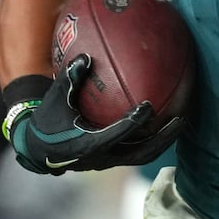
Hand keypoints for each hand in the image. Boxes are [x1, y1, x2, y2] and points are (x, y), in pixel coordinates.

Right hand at [4, 55, 167, 174]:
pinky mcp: (113, 160)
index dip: (133, 122)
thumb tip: (85, 57)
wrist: (38, 149)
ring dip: (163, 141)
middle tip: (180, 120)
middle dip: (162, 138)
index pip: (115, 134)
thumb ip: (70, 79)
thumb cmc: (48, 121)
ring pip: (143, 156)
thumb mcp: (55, 99)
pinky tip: (166, 123)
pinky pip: (138, 152)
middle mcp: (101, 158)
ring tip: (180, 123)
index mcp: (86, 145)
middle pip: (140, 153)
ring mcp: (109, 162)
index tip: (148, 106)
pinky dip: (153, 140)